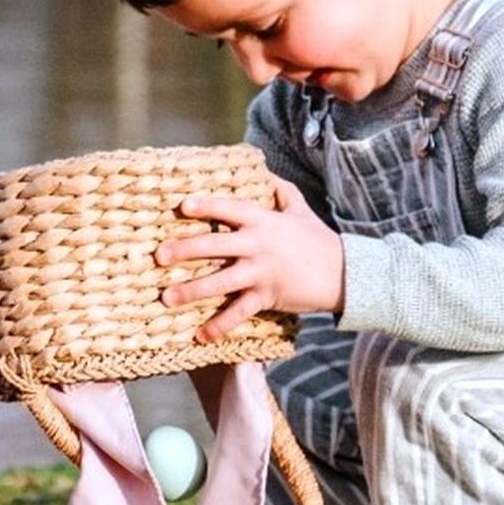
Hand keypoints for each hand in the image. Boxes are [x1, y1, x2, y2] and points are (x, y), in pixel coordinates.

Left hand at [158, 180, 343, 335]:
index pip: (230, 209)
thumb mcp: (300, 209)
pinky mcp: (268, 297)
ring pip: (221, 282)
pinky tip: (201, 335)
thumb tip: (263, 170)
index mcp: (264, 221)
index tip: (182, 206)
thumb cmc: (317, 239)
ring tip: (167, 298)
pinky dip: (220, 325)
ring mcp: (262, 273)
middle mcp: (259, 245)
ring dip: (192, 291)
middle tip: (159, 256)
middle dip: (185, 250)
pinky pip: (239, 313)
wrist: (344, 273)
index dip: (207, 206)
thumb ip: (279, 190)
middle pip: (216, 246)